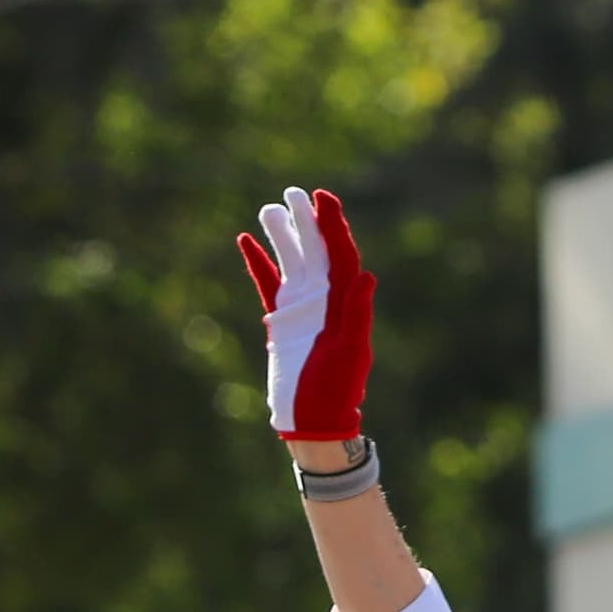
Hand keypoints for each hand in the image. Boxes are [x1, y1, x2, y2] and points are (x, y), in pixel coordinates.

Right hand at [237, 187, 374, 442]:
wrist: (314, 419)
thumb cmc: (336, 389)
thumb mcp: (350, 351)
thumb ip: (356, 313)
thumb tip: (366, 275)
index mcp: (345, 304)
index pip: (341, 255)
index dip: (333, 225)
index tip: (322, 197)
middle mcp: (325, 301)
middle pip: (316, 252)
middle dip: (306, 222)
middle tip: (293, 192)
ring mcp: (303, 309)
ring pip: (291, 262)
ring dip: (281, 236)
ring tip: (269, 208)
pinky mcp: (282, 320)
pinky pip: (268, 283)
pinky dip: (258, 263)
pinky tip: (246, 240)